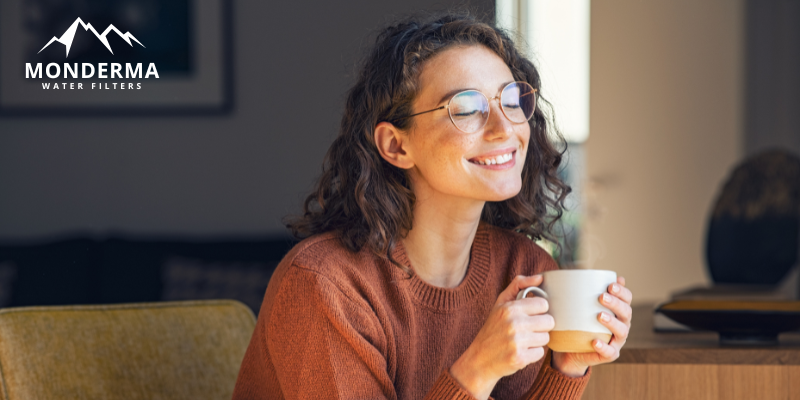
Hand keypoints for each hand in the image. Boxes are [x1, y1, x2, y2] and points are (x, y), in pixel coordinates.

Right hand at [450, 275, 552, 399]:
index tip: (530, 315)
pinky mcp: (520, 358)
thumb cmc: (493, 329)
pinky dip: (532, 354)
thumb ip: (518, 285)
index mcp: (510, 308)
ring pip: (546, 338)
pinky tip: (520, 351)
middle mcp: (514, 324)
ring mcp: (517, 342)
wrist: (479, 359)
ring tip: (522, 341)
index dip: (538, 311)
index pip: (543, 304)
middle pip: (549, 321)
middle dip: (540, 326)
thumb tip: (540, 277)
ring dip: (537, 340)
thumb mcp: (500, 303)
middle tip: (527, 329)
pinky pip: (540, 353)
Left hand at [551, 276, 632, 376]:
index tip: (610, 285)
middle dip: (616, 303)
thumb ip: (576, 291)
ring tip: (600, 316)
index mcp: (617, 310)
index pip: (626, 298)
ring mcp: (616, 340)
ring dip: (612, 322)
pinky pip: (610, 352)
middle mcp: (621, 324)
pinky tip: (595, 341)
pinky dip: (604, 347)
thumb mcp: (576, 306)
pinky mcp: (609, 354)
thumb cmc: (576, 323)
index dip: (622, 291)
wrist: (570, 350)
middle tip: (601, 297)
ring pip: (622, 331)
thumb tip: (564, 273)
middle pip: (626, 312)